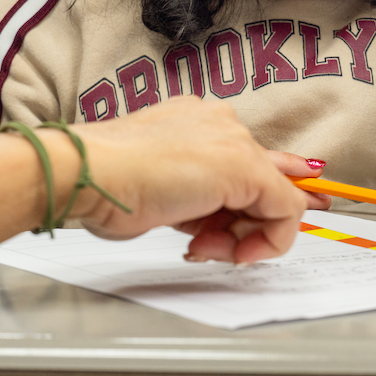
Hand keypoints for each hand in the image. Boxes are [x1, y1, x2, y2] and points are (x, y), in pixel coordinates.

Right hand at [61, 97, 309, 263]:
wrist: (88, 174)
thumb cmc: (106, 185)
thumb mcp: (162, 194)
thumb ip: (197, 202)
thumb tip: (217, 226)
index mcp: (194, 123)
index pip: (248, 157)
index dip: (269, 192)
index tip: (287, 210)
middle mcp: (219, 124)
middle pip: (262, 183)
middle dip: (242, 227)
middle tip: (209, 247)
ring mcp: (235, 142)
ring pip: (275, 200)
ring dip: (244, 238)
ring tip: (203, 247)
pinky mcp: (247, 168)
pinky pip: (285, 212)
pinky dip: (267, 242)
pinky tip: (232, 252)